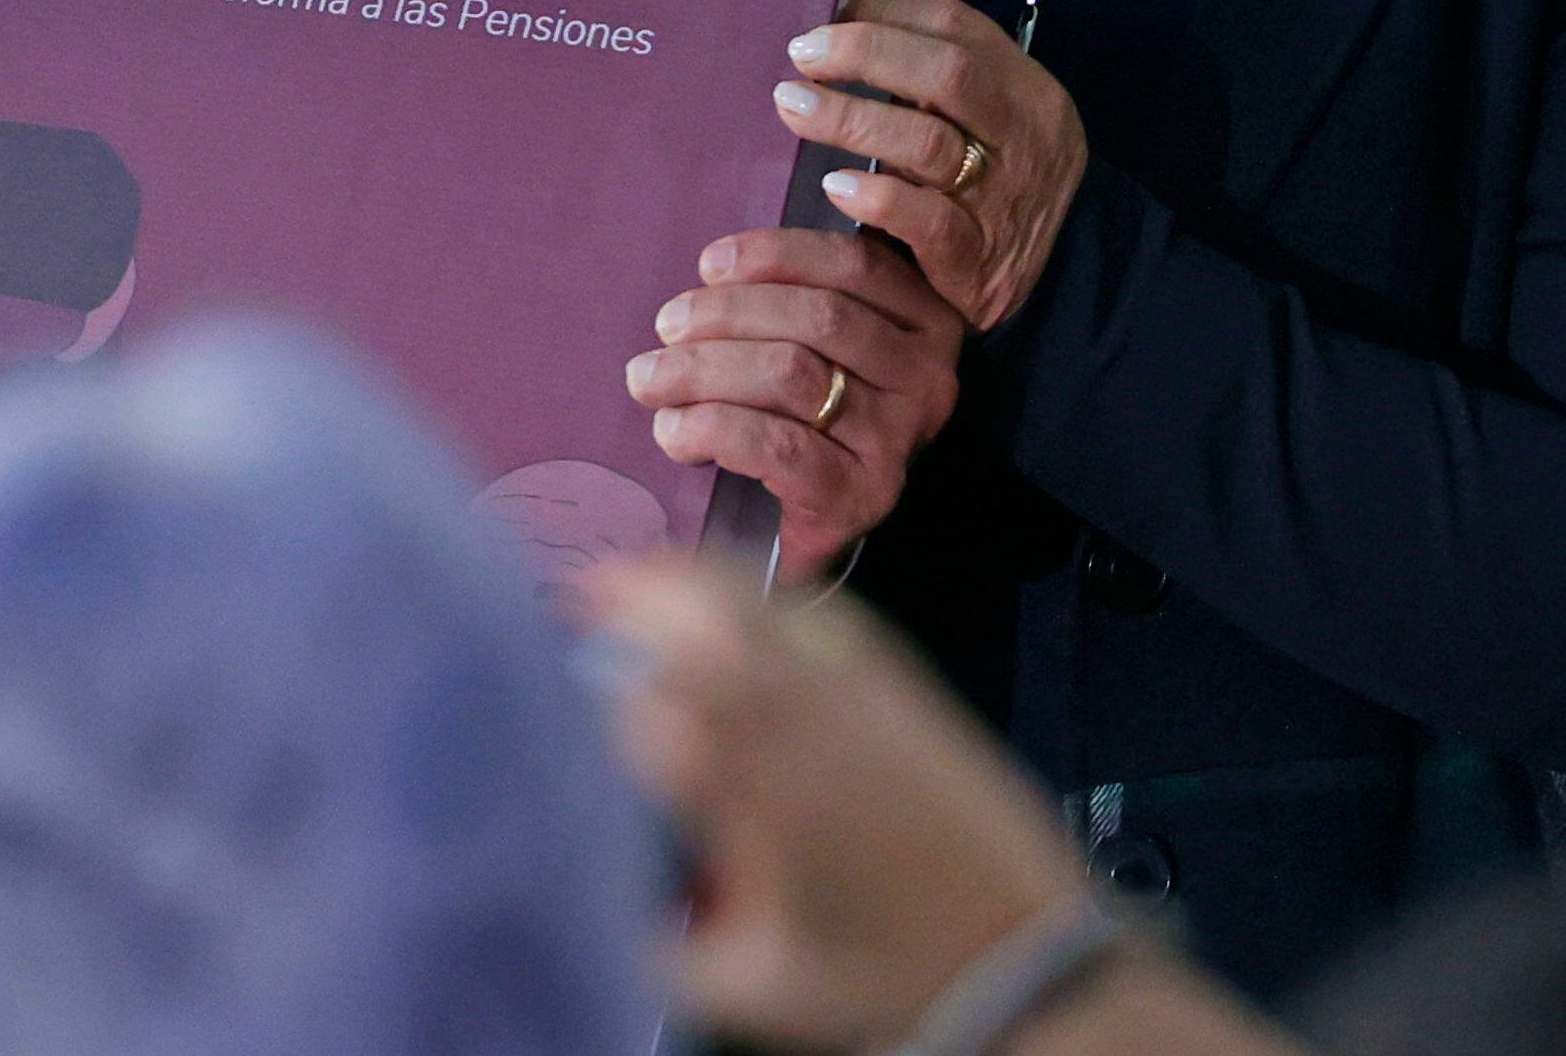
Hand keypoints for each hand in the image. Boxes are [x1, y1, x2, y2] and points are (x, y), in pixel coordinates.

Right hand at [582, 558, 1084, 1048]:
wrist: (1018, 956)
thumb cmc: (881, 976)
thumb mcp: (750, 985)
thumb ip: (663, 940)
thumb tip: (603, 897)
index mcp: (745, 784)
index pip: (637, 699)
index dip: (583, 681)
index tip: (547, 678)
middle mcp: (788, 710)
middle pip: (686, 609)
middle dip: (623, 595)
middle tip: (579, 600)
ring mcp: (846, 680)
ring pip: (746, 593)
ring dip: (683, 580)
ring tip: (643, 590)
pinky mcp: (894, 674)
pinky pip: (811, 607)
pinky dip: (757, 595)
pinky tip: (739, 613)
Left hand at [631, 226, 960, 580]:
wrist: (804, 525)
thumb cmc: (800, 413)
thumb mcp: (816, 340)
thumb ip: (791, 292)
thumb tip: (716, 268)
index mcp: (926, 320)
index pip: (856, 265)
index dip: (776, 253)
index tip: (709, 264)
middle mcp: (926, 378)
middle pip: (819, 316)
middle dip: (727, 313)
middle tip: (667, 325)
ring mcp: (898, 440)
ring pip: (791, 374)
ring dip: (704, 369)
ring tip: (650, 378)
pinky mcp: (860, 496)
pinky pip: (776, 445)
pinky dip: (712, 428)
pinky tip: (674, 430)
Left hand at [780, 0, 1088, 331]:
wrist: (1049, 284)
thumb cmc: (991, 185)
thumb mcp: (982, 118)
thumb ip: (926, 69)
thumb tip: (842, 6)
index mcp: (1027, 91)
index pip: (957, 29)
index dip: (885, 15)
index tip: (823, 17)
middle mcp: (1025, 139)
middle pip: (948, 75)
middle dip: (866, 54)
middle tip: (802, 55)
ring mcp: (1004, 199)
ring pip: (929, 144)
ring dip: (850, 118)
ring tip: (791, 106)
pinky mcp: (976, 259)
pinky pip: (926, 221)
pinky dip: (876, 197)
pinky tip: (835, 184)